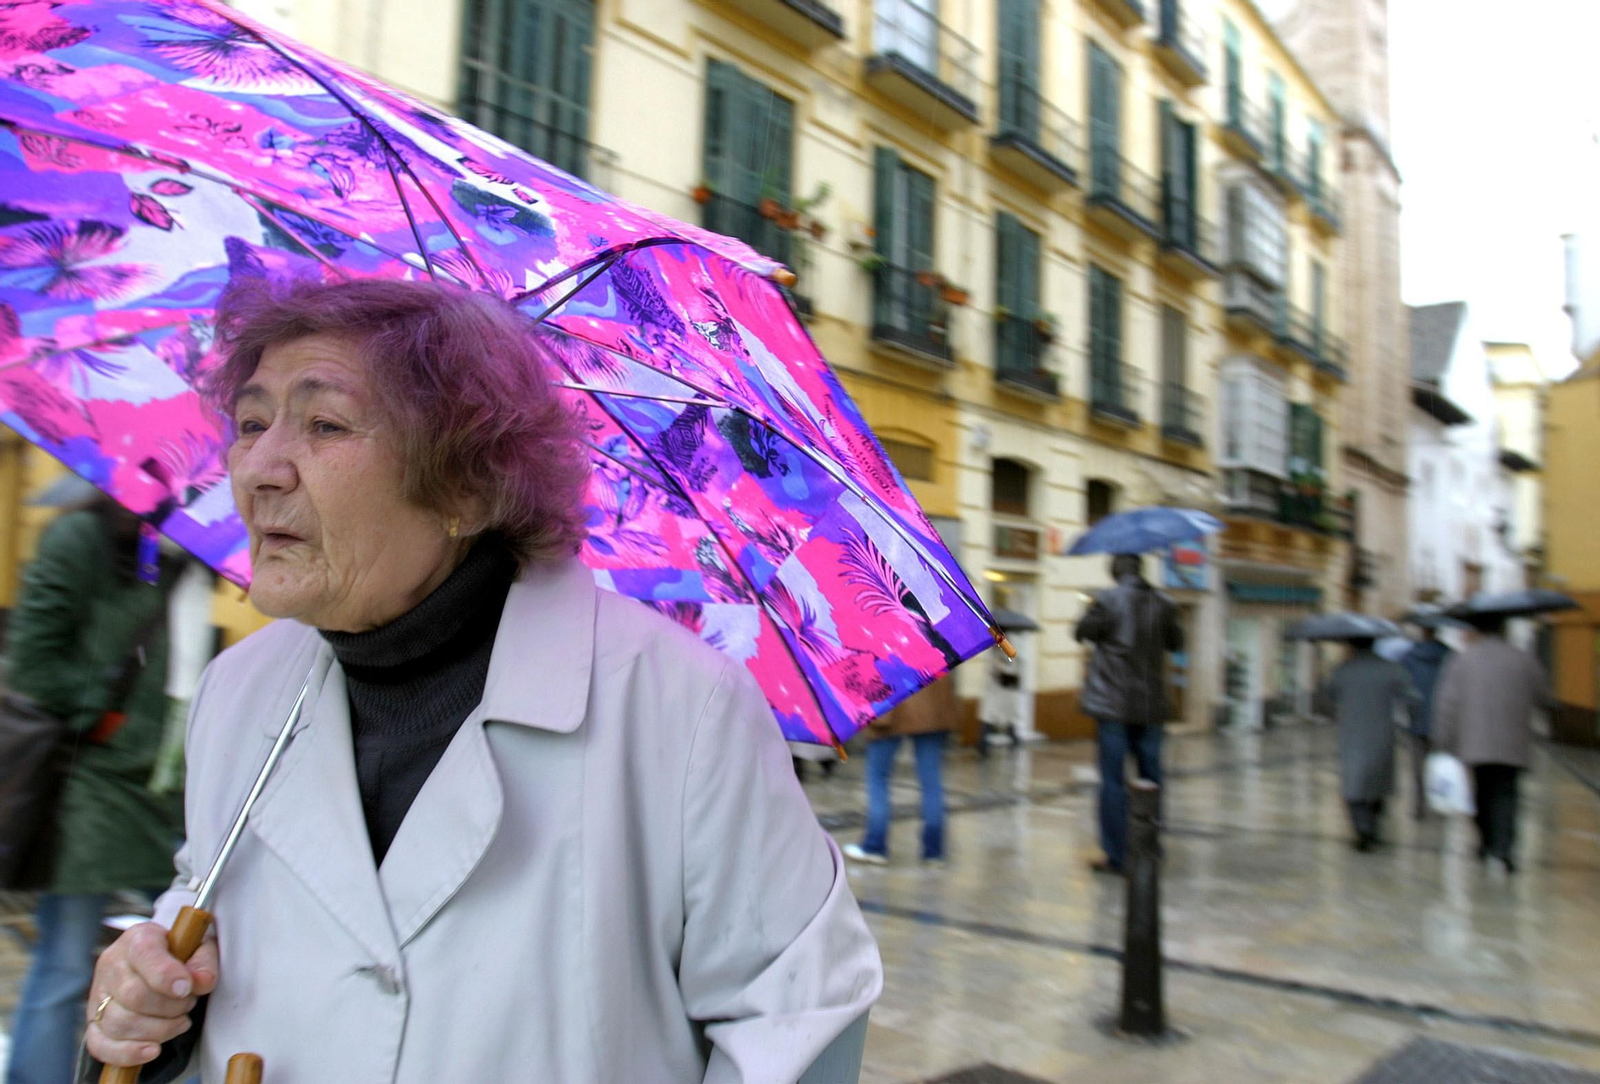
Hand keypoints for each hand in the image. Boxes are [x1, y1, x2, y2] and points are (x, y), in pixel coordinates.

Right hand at [86, 921, 218, 1067]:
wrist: (158, 964)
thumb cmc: (180, 955)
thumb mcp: (199, 948)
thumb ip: (203, 962)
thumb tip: (202, 981)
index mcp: (138, 938)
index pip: (144, 953)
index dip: (166, 975)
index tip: (186, 988)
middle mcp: (112, 964)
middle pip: (134, 995)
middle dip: (170, 1007)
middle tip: (188, 1004)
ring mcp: (97, 995)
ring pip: (119, 1023)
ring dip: (158, 1030)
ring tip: (178, 1020)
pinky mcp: (93, 1023)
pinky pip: (100, 1045)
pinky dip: (128, 1053)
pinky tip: (153, 1050)